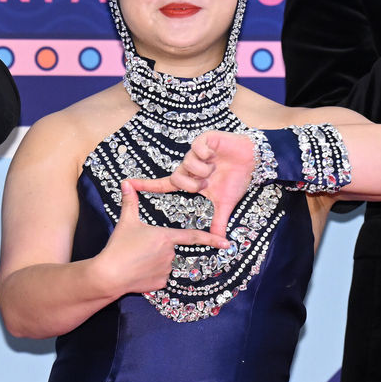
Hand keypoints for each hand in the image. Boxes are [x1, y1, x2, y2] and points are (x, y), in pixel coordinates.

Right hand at [97, 181, 229, 295]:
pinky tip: (138, 271)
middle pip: (171, 249)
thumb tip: (126, 182)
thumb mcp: (126, 222)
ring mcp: (166, 270)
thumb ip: (130, 202)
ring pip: (166, 263)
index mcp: (166, 237)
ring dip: (155, 261)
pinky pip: (160, 276)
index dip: (211, 239)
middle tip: (140, 249)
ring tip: (137, 260)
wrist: (109, 275)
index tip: (226, 243)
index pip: (193, 237)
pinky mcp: (160, 284)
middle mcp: (170, 254)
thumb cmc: (119, 247)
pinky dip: (151, 274)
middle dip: (159, 248)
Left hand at [129, 131, 255, 237]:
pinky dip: (207, 156)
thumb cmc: (237, 178)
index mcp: (190, 180)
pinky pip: (197, 149)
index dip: (146, 184)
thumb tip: (220, 242)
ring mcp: (195, 152)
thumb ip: (218, 221)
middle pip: (177, 178)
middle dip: (193, 184)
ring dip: (203, 171)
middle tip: (208, 183)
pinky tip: (216, 154)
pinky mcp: (204, 140)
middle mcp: (189, 166)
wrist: (253, 159)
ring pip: (187, 165)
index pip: (164, 184)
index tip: (127, 183)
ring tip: (215, 168)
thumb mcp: (225, 203)